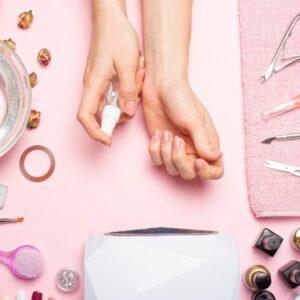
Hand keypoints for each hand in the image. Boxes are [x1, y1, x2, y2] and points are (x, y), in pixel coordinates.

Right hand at [77, 1, 143, 145]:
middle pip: (103, 113)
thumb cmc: (116, 37)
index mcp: (94, 84)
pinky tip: (135, 73)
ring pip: (112, 103)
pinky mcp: (105, 79)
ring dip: (128, 97)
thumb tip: (128, 112)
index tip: (108, 140)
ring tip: (136, 75)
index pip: (85, 117)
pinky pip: (116, 93)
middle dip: (122, 111)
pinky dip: (128, 89)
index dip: (95, 132)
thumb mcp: (128, 65)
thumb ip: (128, 91)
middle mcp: (93, 86)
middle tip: (135, 90)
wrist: (111, 19)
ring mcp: (99, 83)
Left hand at [143, 79, 223, 179]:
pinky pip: (157, 161)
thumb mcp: (194, 119)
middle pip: (190, 174)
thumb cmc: (181, 99)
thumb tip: (215, 158)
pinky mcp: (160, 146)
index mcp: (207, 143)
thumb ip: (203, 141)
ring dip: (166, 153)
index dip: (208, 172)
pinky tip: (157, 133)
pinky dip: (154, 150)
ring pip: (172, 169)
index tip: (197, 161)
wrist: (160, 86)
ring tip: (165, 133)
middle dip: (180, 161)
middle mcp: (193, 149)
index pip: (216, 170)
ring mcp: (176, 149)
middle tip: (176, 140)